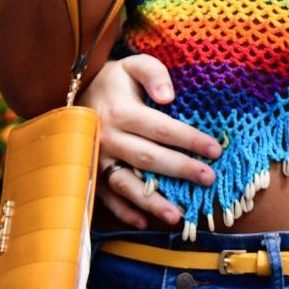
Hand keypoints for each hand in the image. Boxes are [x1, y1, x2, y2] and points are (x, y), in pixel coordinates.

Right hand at [81, 54, 219, 228]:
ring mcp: (97, 159)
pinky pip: (106, 197)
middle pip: (148, 158)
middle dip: (180, 170)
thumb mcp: (133, 65)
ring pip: (126, 184)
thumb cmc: (114, 80)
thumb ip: (154, 73)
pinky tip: (144, 223)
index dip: (190, 140)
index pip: (162, 129)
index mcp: (121, 112)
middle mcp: (107, 138)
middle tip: (209, 179)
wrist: (72, 93)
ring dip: (151, 202)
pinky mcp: (90, 173)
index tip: (215, 149)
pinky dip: (123, 212)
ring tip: (177, 216)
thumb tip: (168, 96)